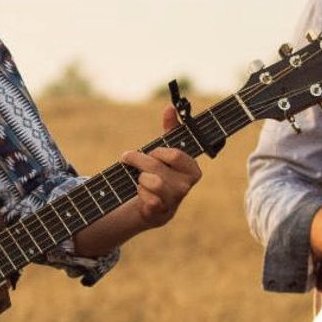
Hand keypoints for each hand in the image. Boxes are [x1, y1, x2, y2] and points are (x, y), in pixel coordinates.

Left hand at [121, 105, 201, 227]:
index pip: (175, 154)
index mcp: (192, 169)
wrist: (151, 205)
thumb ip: (171, 128)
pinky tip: (141, 193)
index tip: (152, 151)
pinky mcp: (161, 214)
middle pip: (157, 166)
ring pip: (152, 182)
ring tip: (137, 178)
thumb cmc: (160, 172)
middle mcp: (187, 186)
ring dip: (139, 178)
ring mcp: (175, 201)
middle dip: (138, 160)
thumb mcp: (165, 150)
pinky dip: (140, 194)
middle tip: (128, 157)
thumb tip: (170, 107)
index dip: (159, 151)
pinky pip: (148, 199)